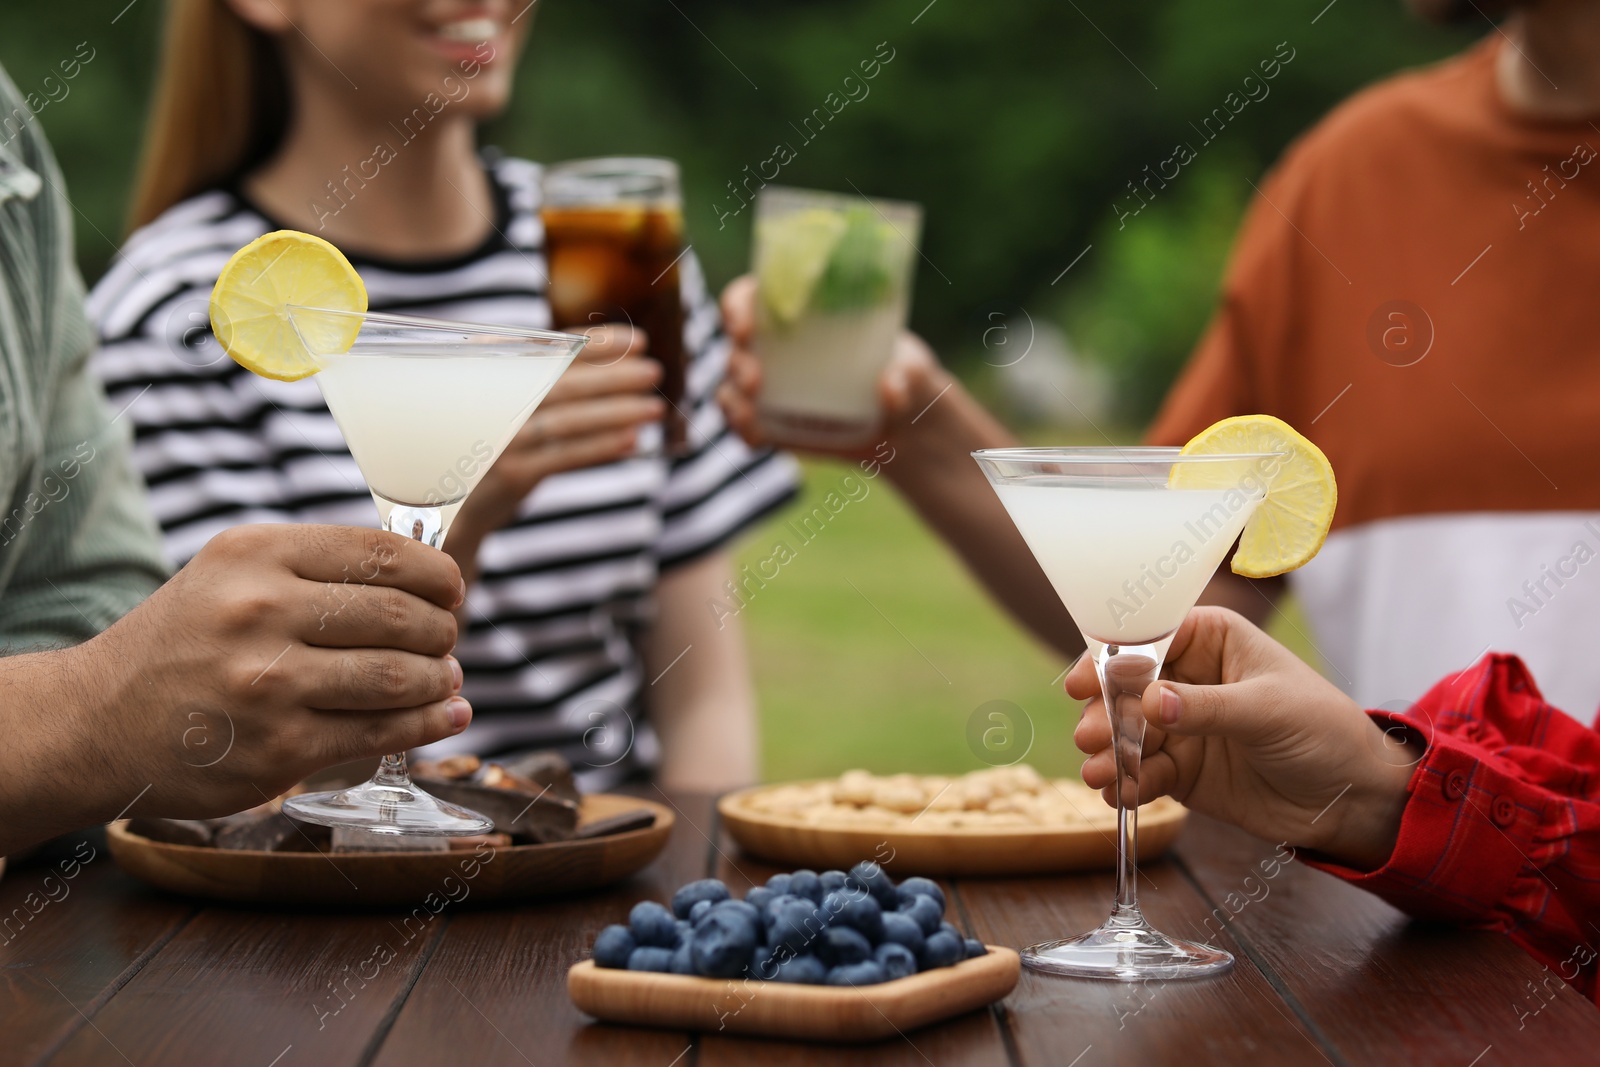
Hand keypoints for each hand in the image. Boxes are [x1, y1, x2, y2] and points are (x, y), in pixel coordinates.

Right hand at [55, 525, 469, 823]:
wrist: (91, 724)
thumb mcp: (231, 576)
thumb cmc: (181, 645)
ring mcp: (269, 684)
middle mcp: (261, 612)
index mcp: (256, 555)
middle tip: (447, 640)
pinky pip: (379, 732)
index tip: (452, 590)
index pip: (382, 554)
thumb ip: (315, 569)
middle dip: (442, 630)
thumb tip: (422, 577)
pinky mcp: (278, 750)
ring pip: (399, 676)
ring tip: (446, 679)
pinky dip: (428, 723)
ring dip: (441, 679)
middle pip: (401, 615)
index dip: (437, 575)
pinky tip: (445, 715)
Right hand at [450, 324, 662, 563]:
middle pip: (562, 382)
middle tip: (654, 371)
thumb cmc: (495, 450)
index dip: (597, 344)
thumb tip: (618, 371)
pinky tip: (631, 441)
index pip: (550, 349)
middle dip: (613, 375)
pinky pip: (562, 457)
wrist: (454, 512)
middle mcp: (490, 400)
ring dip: (616, 411)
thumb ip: (549, 388)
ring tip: (653, 407)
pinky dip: (599, 448)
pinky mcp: (508, 475)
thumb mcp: (515, 412)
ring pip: (567, 420)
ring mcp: (498, 439)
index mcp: (491, 374)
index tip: (638, 341)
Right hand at [716, 274, 949, 458]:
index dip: (738, 305)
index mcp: (803, 313)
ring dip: (733, 397)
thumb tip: (889, 385)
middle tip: (755, 378)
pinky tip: (757, 436)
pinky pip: (747, 425)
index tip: (747, 324)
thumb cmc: (906, 375)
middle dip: (737, 358)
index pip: (754, 296)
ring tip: (752, 410)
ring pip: (732, 385)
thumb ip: (908, 375)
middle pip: (737, 343)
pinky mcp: (775, 422)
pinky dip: (744, 430)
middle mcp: (778, 346)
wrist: (904, 425)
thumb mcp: (913, 370)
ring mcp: (772, 386)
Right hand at [1069, 607, 1415, 869]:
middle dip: (1105, 713)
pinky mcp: (1179, 770)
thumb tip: (1151, 702)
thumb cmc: (1323, 731)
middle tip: (1093, 739)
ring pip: (1126, 732)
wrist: (1351, 799)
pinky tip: (1116, 796)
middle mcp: (1186, 677)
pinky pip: (1140, 772)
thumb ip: (1207, 707)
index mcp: (1210, 639)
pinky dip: (1125, 784)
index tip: (1083, 681)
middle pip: (1126, 688)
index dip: (1110, 657)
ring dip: (1108, 752)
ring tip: (1099, 774)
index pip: (1147, 638)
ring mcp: (1179, 725)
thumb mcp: (1267, 711)